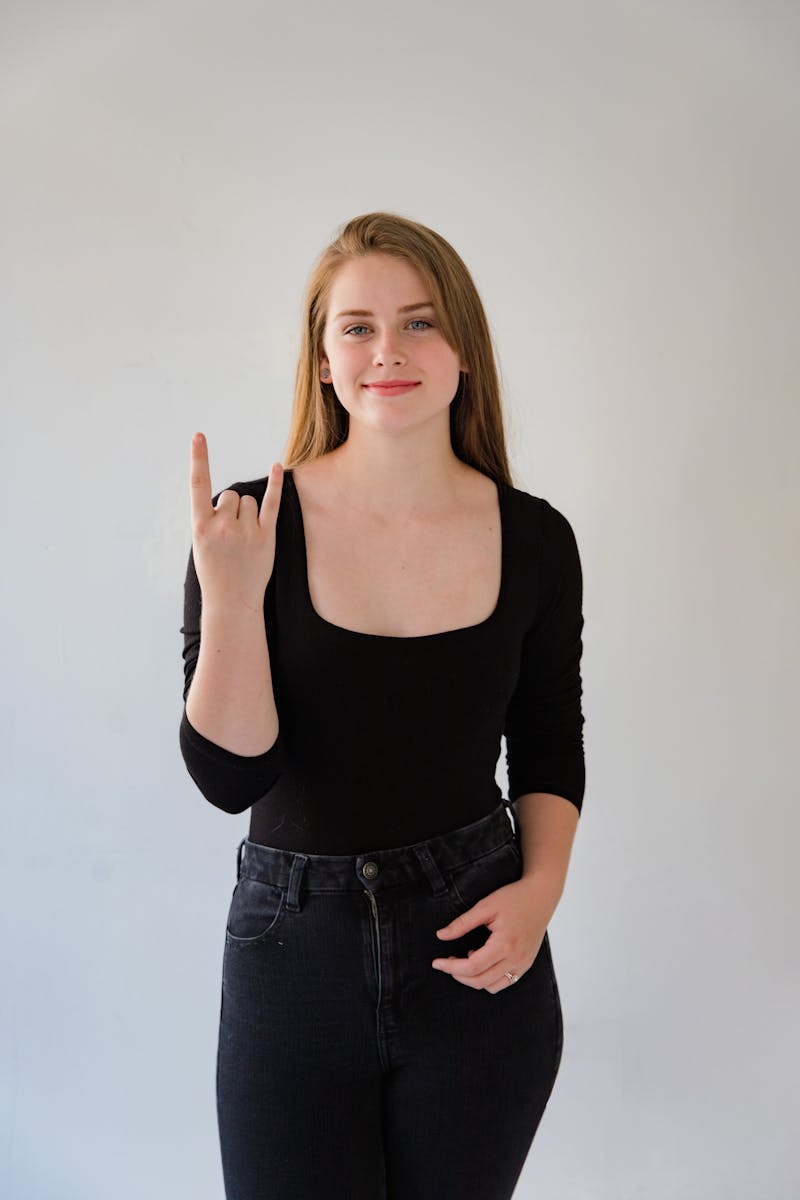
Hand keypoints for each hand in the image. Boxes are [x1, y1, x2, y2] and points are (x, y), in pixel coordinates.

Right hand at [189, 432, 283, 610]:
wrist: (231, 602)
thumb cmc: (214, 571)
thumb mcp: (201, 544)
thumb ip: (210, 519)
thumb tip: (231, 498)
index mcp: (199, 527)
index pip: (198, 485)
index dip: (198, 458)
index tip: (198, 436)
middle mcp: (222, 526)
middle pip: (230, 495)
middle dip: (230, 509)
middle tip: (229, 536)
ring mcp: (245, 531)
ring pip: (247, 501)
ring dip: (246, 513)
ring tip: (241, 540)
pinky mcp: (265, 536)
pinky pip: (271, 503)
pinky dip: (274, 485)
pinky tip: (276, 467)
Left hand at [431, 876, 556, 993]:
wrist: (541, 896)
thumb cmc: (514, 898)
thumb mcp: (485, 906)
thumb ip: (462, 923)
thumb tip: (441, 935)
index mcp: (504, 944)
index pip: (472, 966)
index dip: (451, 967)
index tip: (437, 963)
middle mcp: (516, 958)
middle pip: (480, 980)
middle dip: (458, 975)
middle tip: (447, 962)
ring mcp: (523, 964)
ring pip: (492, 986)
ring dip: (473, 979)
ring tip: (466, 959)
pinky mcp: (526, 964)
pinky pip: (505, 983)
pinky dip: (489, 978)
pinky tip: (482, 960)